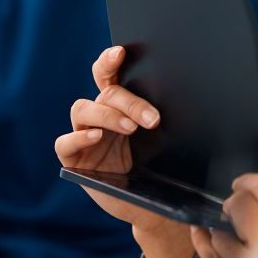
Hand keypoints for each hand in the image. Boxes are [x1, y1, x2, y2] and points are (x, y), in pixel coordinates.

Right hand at [55, 46, 173, 237]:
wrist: (153, 204)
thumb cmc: (159, 166)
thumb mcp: (165, 137)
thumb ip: (162, 114)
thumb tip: (192, 92)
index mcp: (118, 104)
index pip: (108, 74)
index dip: (109, 61)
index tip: (121, 52)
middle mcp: (98, 115)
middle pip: (104, 92)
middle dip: (128, 101)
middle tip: (152, 118)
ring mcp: (84, 136)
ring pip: (83, 110)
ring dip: (108, 115)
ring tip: (130, 128)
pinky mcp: (73, 160)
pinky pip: (65, 143)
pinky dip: (79, 137)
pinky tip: (97, 137)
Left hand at [191, 171, 257, 257]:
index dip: (248, 181)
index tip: (242, 182)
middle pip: (239, 207)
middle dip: (234, 202)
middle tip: (237, 206)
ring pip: (221, 233)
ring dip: (223, 227)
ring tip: (234, 230)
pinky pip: (208, 257)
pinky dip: (205, 242)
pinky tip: (205, 234)